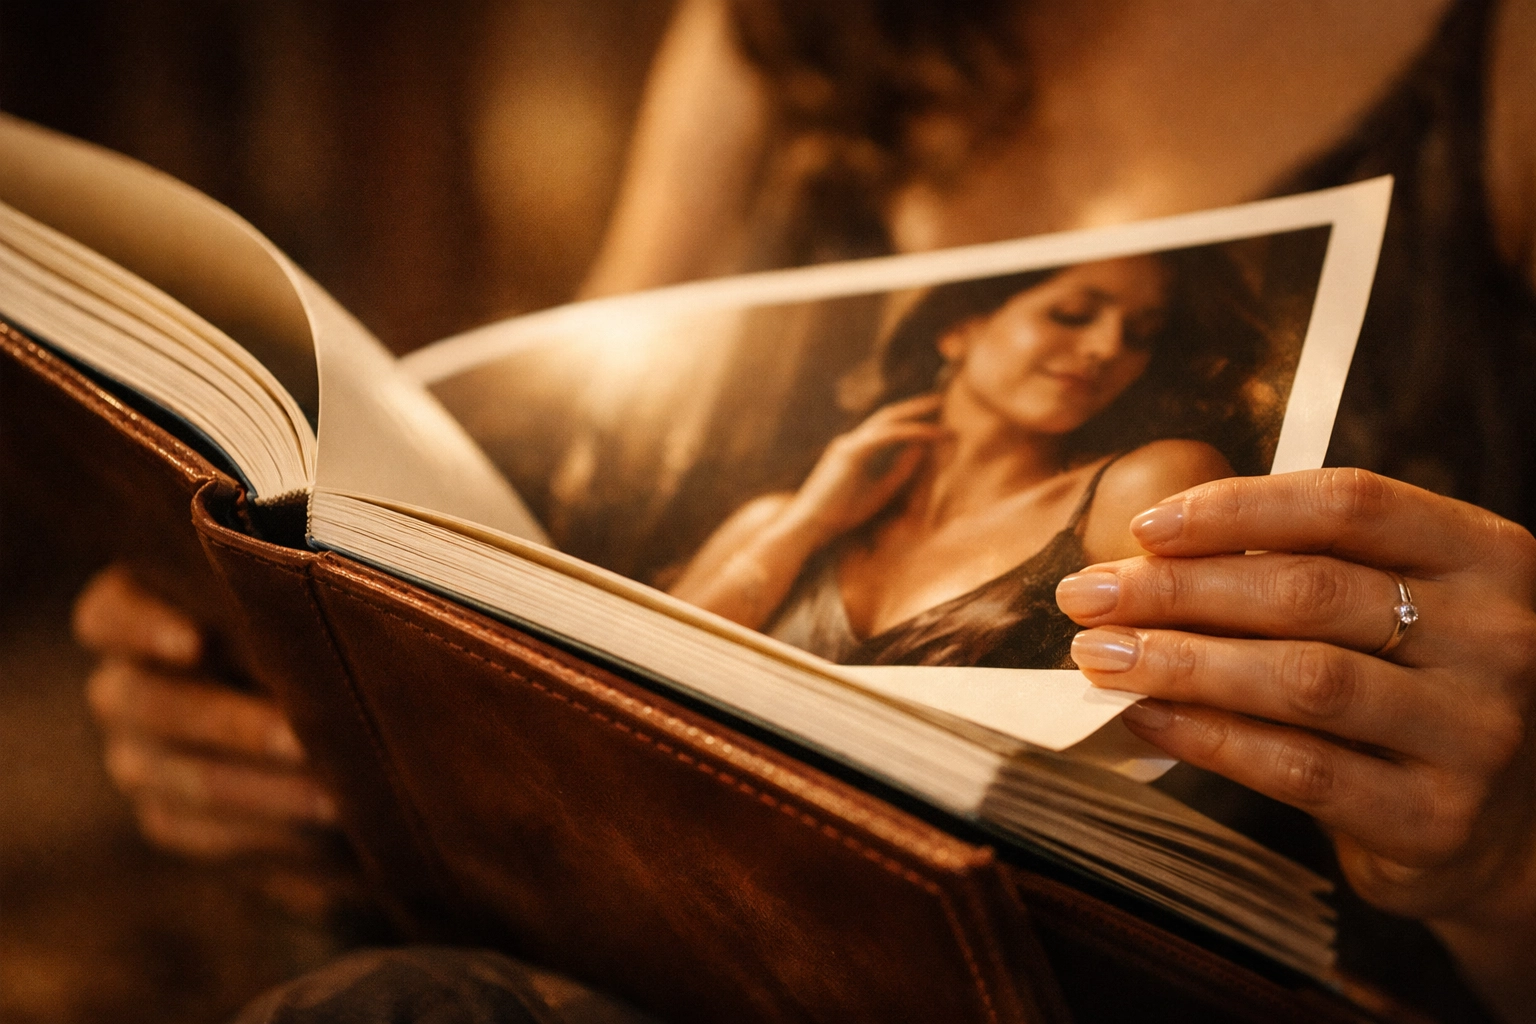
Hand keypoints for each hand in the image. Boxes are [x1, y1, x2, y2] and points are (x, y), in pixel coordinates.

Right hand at [73, 565, 358, 919]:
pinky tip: (325, 827)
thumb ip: (287, 616)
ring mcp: (138, 759)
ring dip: (268, 791)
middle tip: (303, 736)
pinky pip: (207, 833)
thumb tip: (334, 621)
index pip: (109, 618)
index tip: (195, 642)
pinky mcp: (169, 817)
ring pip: (187, 778)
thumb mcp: (291, 618)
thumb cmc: (309, 640)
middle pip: (154, 705)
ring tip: (335, 797)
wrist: (319, 726)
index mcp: (133, 619)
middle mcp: (123, 689)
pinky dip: (273, 830)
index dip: (144, 628)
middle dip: (235, 723)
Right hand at [785, 392, 949, 542]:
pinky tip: (932, 433)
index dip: (909, 421)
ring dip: (918, 414)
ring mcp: (848, 445)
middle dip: (915, 406)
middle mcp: (850, 443)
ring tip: (942, 410)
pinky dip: (912, 432)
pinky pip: (888, 435)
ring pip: (889, 419)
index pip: (885, 428)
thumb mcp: (878, 493)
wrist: (808, 527)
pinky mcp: (851, 453)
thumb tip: (922, 451)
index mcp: (853, 452)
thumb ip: (899, 472)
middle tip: (940, 398)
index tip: (934, 419)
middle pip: (887, 415)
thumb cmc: (839, 517)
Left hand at [1056, 470, 1535, 938]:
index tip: (1144, 527)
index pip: (1350, 504)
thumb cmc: (1408, 687)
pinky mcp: (1434, 818)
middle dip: (1177, 589)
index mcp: (1485, 556)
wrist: (1500, 828)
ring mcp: (1475, 732)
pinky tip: (1145, 717)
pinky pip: (1298, 768)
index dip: (1236, 509)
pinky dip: (1207, 737)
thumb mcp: (1385, 606)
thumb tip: (1140, 556)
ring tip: (1099, 655)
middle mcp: (1497, 637)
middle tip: (1086, 595)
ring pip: (1301, 680)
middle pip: (1309, 591)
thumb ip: (1295, 567)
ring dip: (1180, 661)